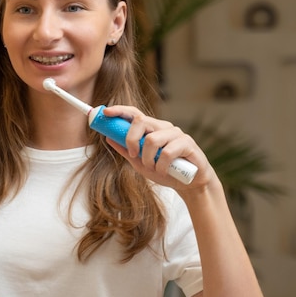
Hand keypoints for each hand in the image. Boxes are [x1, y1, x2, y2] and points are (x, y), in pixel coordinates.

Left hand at [101, 105, 215, 190]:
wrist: (189, 185)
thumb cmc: (165, 171)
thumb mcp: (140, 163)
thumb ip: (126, 150)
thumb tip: (108, 138)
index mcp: (151, 129)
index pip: (135, 114)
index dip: (120, 111)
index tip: (106, 112)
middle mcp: (163, 127)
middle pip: (141, 121)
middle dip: (131, 139)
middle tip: (133, 154)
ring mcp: (176, 133)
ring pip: (152, 139)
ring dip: (147, 158)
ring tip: (153, 168)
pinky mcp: (187, 143)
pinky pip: (167, 152)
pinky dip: (161, 166)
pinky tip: (164, 171)